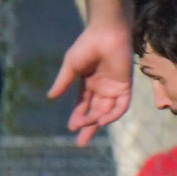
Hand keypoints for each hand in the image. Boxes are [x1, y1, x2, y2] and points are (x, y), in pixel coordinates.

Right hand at [48, 19, 131, 145]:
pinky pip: (121, 105)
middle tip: (81, 142)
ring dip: (98, 120)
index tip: (71, 128)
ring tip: (88, 128)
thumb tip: (50, 97)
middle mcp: (102, 87)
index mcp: (89, 83)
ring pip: (107, 110)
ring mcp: (114, 87)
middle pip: (95, 112)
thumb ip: (63, 81)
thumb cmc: (87, 45)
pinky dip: (113, 114)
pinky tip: (102, 121)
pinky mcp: (125, 85)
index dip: (78, 116)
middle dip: (89, 127)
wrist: (106, 33)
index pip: (83, 105)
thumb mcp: (71, 65)